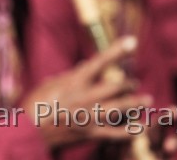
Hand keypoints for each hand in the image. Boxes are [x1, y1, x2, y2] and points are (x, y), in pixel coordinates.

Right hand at [22, 36, 154, 148]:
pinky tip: (139, 128)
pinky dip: (131, 130)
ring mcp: (90, 116)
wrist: (30, 131)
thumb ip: (69, 75)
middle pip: (116, 86)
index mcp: (74, 81)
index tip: (132, 41)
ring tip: (146, 100)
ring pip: (122, 108)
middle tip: (133, 83)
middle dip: (128, 83)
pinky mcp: (91, 133)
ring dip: (136, 103)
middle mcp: (85, 97)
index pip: (100, 61)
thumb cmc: (35, 104)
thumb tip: (84, 65)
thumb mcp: (49, 84)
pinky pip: (117, 133)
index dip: (117, 50)